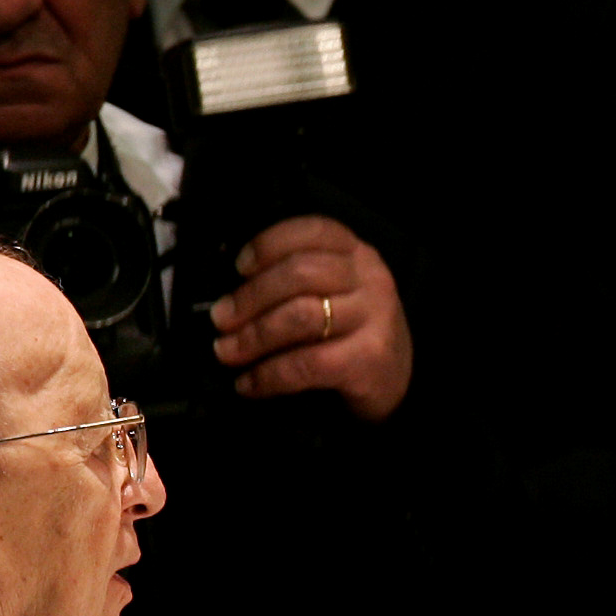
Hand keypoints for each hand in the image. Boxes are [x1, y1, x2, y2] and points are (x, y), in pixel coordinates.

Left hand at [208, 216, 412, 415]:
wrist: (394, 381)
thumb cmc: (350, 333)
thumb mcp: (334, 292)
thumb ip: (295, 281)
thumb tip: (228, 292)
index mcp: (356, 253)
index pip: (311, 232)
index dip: (269, 245)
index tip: (239, 268)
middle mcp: (369, 279)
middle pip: (300, 274)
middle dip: (250, 297)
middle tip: (221, 319)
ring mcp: (374, 318)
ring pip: (301, 316)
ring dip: (254, 336)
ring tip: (226, 351)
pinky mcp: (369, 359)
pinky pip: (308, 363)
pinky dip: (269, 375)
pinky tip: (249, 383)